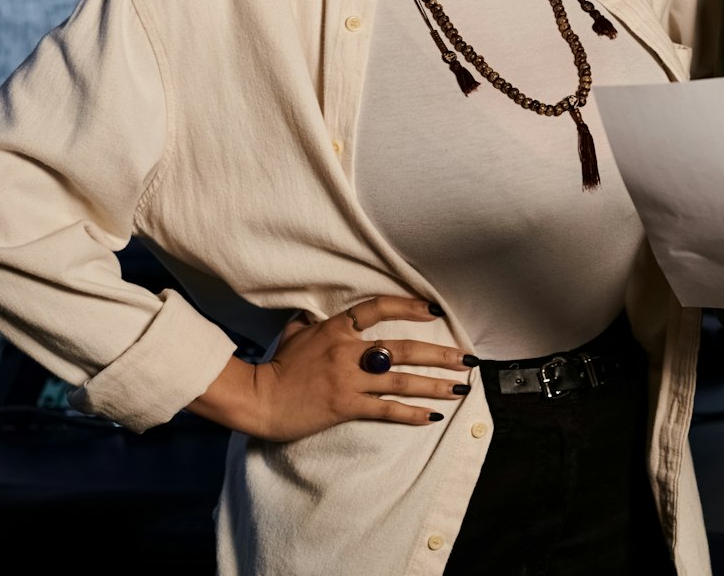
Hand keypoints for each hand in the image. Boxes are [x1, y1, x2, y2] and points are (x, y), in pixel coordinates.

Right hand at [191, 296, 474, 441]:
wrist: (257, 399)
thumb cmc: (275, 367)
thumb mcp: (294, 335)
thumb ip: (313, 324)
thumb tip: (316, 315)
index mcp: (336, 329)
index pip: (378, 309)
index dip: (409, 307)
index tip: (435, 311)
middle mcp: (348, 351)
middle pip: (404, 347)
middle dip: (439, 353)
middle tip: (466, 357)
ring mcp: (348, 379)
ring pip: (402, 379)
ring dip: (435, 383)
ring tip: (460, 387)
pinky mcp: (346, 406)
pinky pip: (386, 409)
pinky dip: (411, 413)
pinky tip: (432, 416)